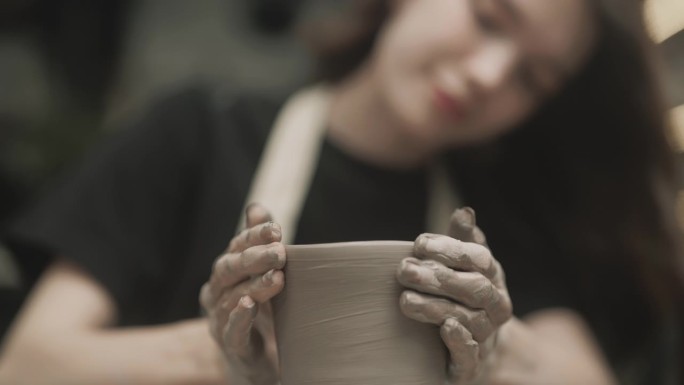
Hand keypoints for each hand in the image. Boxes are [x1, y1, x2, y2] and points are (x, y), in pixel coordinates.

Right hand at [199, 203, 284, 384]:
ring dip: (255, 286)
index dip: (253, 236)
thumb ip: (260, 243)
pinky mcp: (231, 346)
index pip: (235, 247)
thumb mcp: (263, 273)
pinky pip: (231, 330)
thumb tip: (256, 208)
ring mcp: (220, 319)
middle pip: (229, 269)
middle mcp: (217, 293)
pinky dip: (240, 317)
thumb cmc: (262, 309)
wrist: (259, 357)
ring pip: (232, 298)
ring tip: (277, 278)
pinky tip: (250, 305)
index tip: (276, 229)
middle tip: (280, 252)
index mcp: (225, 272)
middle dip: (254, 258)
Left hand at [396, 207, 512, 383]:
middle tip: (404, 270)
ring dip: (436, 307)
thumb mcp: (465, 266)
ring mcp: (486, 335)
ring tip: (405, 299)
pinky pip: (471, 354)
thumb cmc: (464, 296)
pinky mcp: (472, 364)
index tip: (419, 244)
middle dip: (438, 277)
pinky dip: (459, 341)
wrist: (481, 349)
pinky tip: (444, 327)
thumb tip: (464, 211)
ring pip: (467, 320)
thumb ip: (461, 241)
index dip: (450, 249)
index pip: (479, 258)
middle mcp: (495, 305)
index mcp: (493, 277)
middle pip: (474, 289)